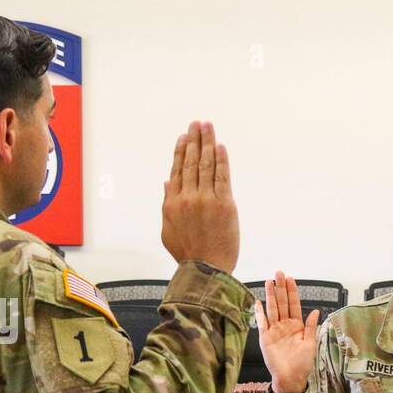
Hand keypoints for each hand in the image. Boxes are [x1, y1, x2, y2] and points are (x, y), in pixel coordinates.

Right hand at [161, 120, 239, 271]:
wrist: (206, 269)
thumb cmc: (188, 254)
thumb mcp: (168, 231)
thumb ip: (167, 204)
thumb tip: (167, 182)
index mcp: (172, 203)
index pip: (177, 170)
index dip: (180, 151)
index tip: (184, 137)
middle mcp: (188, 198)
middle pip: (191, 162)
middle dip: (194, 140)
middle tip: (197, 123)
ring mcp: (206, 200)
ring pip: (205, 165)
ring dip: (207, 143)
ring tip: (208, 127)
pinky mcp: (224, 204)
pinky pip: (222, 176)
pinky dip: (221, 160)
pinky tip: (220, 147)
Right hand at [256, 271, 319, 392]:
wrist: (291, 378)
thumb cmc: (302, 364)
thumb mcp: (310, 344)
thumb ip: (311, 327)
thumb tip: (316, 311)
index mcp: (297, 326)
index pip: (294, 304)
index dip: (292, 291)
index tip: (290, 278)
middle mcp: (285, 325)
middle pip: (282, 303)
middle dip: (280, 288)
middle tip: (278, 273)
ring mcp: (274, 330)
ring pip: (272, 309)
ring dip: (271, 296)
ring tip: (269, 282)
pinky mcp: (266, 338)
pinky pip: (262, 323)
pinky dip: (259, 313)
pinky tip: (258, 302)